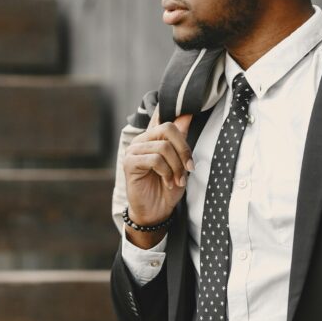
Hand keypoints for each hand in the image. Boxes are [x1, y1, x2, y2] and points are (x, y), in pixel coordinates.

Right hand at [123, 104, 193, 225]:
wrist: (157, 210)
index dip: (176, 111)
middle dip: (183, 149)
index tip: (191, 110)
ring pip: (163, 147)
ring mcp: (134, 150)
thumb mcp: (180, 162)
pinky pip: (155, 160)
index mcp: (154, 137)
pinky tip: (168, 182)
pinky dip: (167, 172)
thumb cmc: (168, 186)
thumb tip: (186, 115)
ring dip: (176, 166)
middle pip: (168, 129)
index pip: (163, 117)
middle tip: (189, 168)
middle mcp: (143, 140)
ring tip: (178, 180)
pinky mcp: (129, 162)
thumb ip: (181, 140)